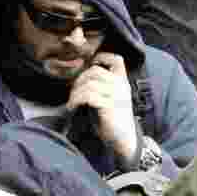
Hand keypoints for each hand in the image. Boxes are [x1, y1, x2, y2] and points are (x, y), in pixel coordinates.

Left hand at [68, 52, 137, 167]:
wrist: (124, 138)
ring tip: (72, 101)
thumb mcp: (113, 97)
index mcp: (123, 81)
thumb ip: (103, 85)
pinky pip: (88, 96)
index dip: (102, 57)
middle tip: (74, 91)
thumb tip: (82, 77)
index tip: (90, 64)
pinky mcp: (108, 107)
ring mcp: (115, 96)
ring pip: (89, 84)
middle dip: (80, 79)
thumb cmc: (114, 117)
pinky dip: (76, 100)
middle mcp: (121, 86)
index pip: (116, 60)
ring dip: (75, 92)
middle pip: (95, 71)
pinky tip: (73, 107)